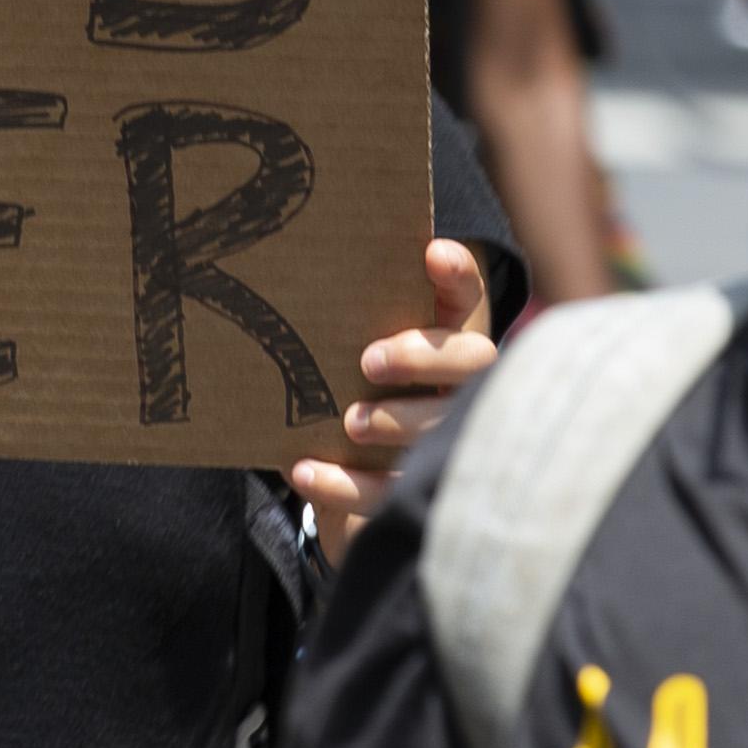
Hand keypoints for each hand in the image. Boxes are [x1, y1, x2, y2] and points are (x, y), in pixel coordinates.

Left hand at [291, 237, 500, 557]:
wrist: (341, 482)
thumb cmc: (344, 395)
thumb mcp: (341, 357)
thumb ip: (334, 327)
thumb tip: (274, 285)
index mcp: (442, 337)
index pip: (465, 296)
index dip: (456, 276)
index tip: (432, 254)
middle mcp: (458, 385)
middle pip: (474, 363)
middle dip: (424, 359)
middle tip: (369, 360)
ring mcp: (446, 441)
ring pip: (442, 429)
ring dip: (397, 422)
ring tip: (352, 421)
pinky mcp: (415, 494)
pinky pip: (389, 493)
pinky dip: (345, 486)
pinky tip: (304, 472)